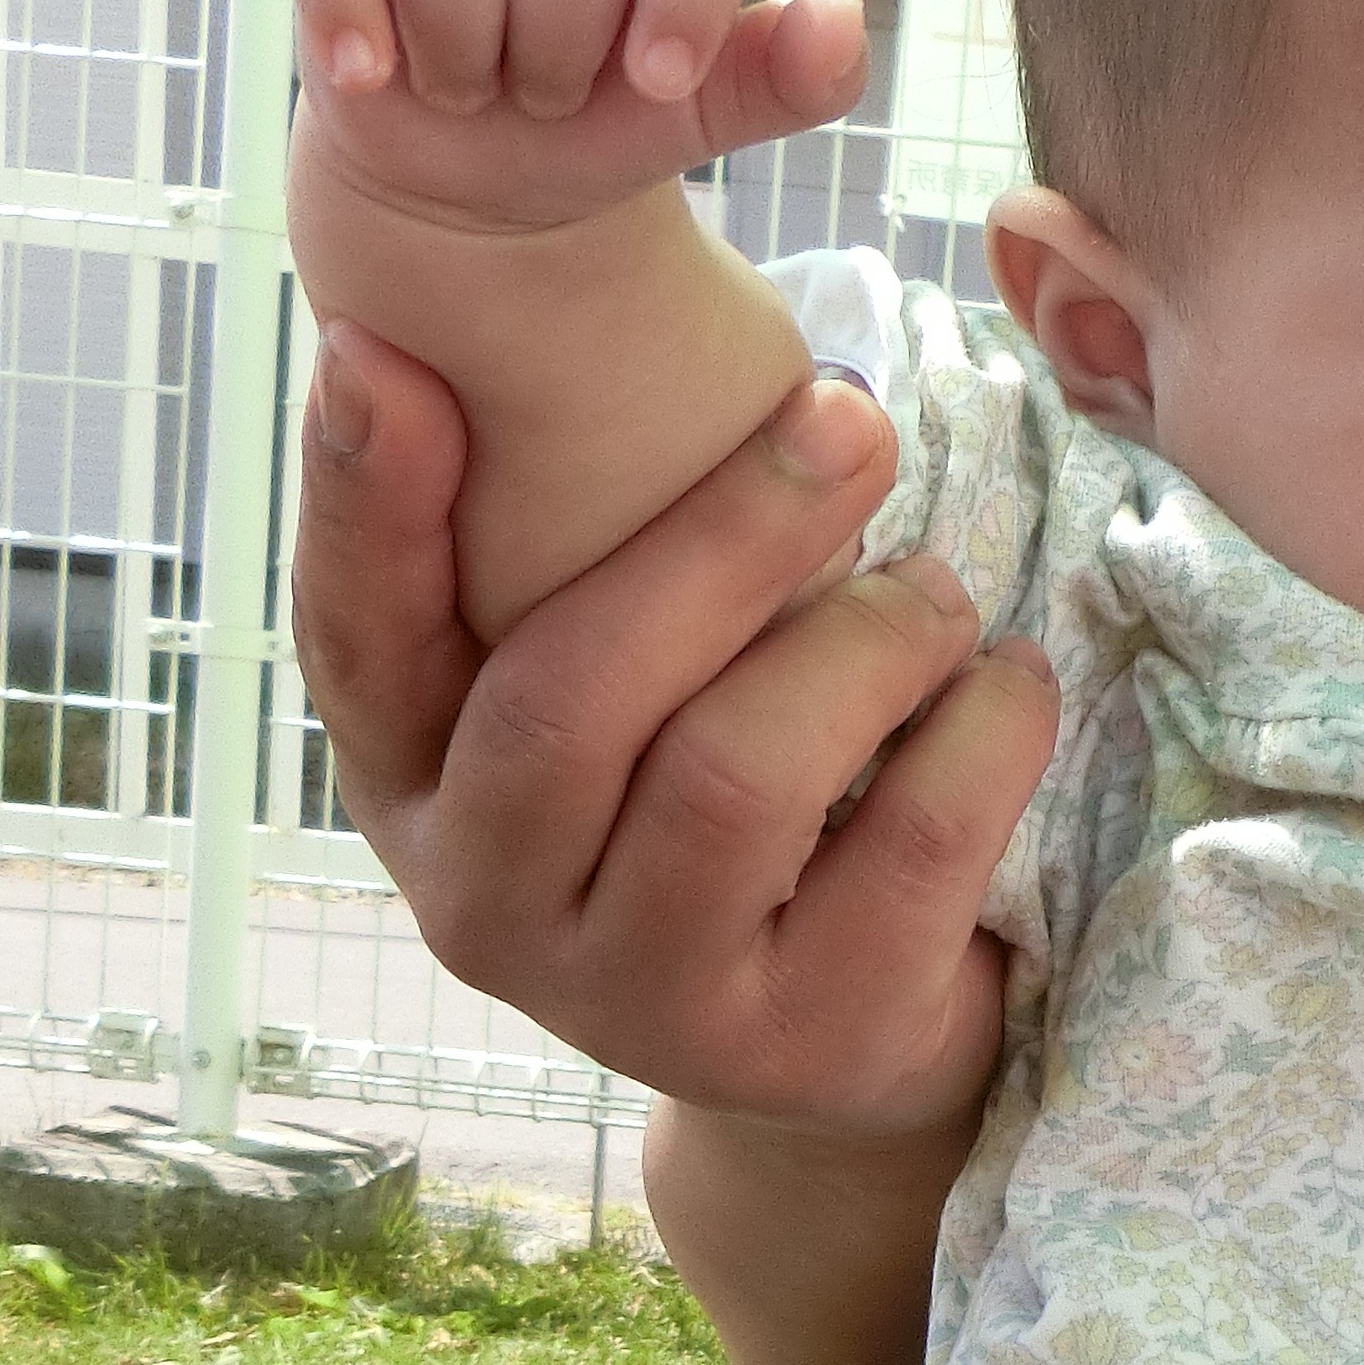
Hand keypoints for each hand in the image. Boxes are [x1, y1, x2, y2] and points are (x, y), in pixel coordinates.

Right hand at [275, 0, 865, 242]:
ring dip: (460, 29)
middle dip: (559, 32)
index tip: (660, 82)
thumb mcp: (700, 114)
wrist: (471, 169)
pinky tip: (369, 73)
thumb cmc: (597, 116)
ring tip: (470, 83)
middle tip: (546, 93)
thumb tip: (841, 20)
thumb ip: (785, 77)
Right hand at [291, 318, 1054, 1142]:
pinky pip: (904, 851)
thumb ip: (558, 556)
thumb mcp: (617, 693)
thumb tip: (501, 318)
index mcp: (419, 792)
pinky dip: (980, 736)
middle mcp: (493, 908)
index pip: (357, 642)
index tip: (382, 354)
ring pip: (738, 774)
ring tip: (940, 590)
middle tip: (851, 417)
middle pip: (573, 697)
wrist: (835, 1046)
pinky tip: (1006, 687)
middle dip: (726, 534)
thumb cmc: (713, 804)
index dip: (362, 501)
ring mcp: (645, 1000)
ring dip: (868, 639)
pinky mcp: (806, 1046)